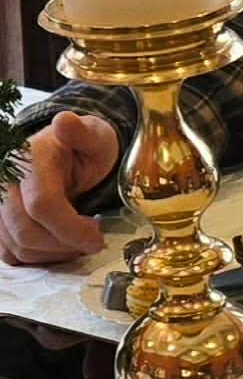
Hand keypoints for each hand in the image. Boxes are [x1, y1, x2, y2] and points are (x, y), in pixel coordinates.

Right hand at [0, 112, 120, 265]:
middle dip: (64, 244)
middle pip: (26, 231)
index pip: (42, 204)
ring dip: (54, 253)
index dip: (70, 228)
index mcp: (28, 160)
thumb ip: (83, 132)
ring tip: (80, 239)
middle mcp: (4, 183)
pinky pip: (11, 253)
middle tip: (93, 240)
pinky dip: (39, 257)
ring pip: (18, 246)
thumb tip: (64, 121)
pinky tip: (62, 245)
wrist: (64, 154)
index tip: (97, 238)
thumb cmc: (83, 147)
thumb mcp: (95, 135)